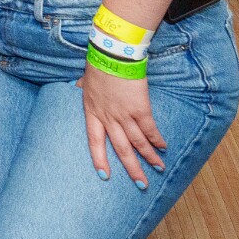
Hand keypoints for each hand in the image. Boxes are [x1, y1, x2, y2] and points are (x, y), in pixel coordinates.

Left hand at [80, 63, 166, 186]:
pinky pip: (150, 130)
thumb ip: (82, 88)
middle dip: (131, 168)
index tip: (104, 175)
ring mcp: (124, 115)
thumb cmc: (98, 65)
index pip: (94, 141)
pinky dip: (157, 140)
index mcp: (92, 112)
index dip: (99, 159)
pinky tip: (163, 147)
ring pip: (137, 142)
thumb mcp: (84, 80)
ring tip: (158, 168)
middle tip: (141, 184)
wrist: (113, 55)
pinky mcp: (140, 109)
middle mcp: (108, 118)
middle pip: (120, 148)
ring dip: (149, 157)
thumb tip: (76, 86)